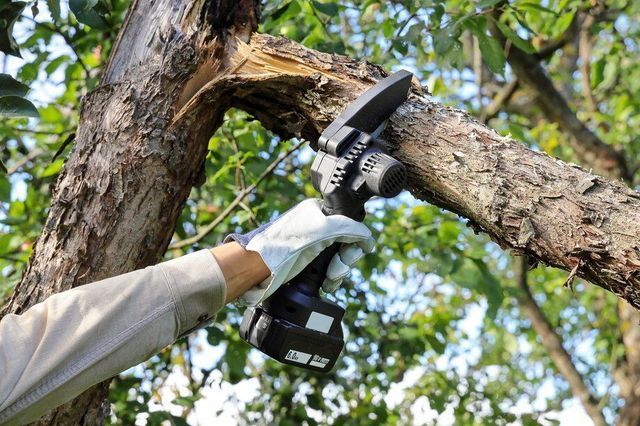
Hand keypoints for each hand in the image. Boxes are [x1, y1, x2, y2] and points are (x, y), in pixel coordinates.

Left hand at [224, 199, 373, 304]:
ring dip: (338, 272)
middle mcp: (317, 226)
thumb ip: (350, 229)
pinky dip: (331, 278)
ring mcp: (312, 244)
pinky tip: (326, 284)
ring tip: (329, 281)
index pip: (351, 225)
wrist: (258, 267)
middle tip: (334, 272)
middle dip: (344, 261)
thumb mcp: (324, 230)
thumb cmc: (285, 244)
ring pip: (339, 258)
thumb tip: (368, 238)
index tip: (347, 256)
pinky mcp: (306, 261)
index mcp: (320, 211)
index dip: (354, 243)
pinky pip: (328, 269)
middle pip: (347, 244)